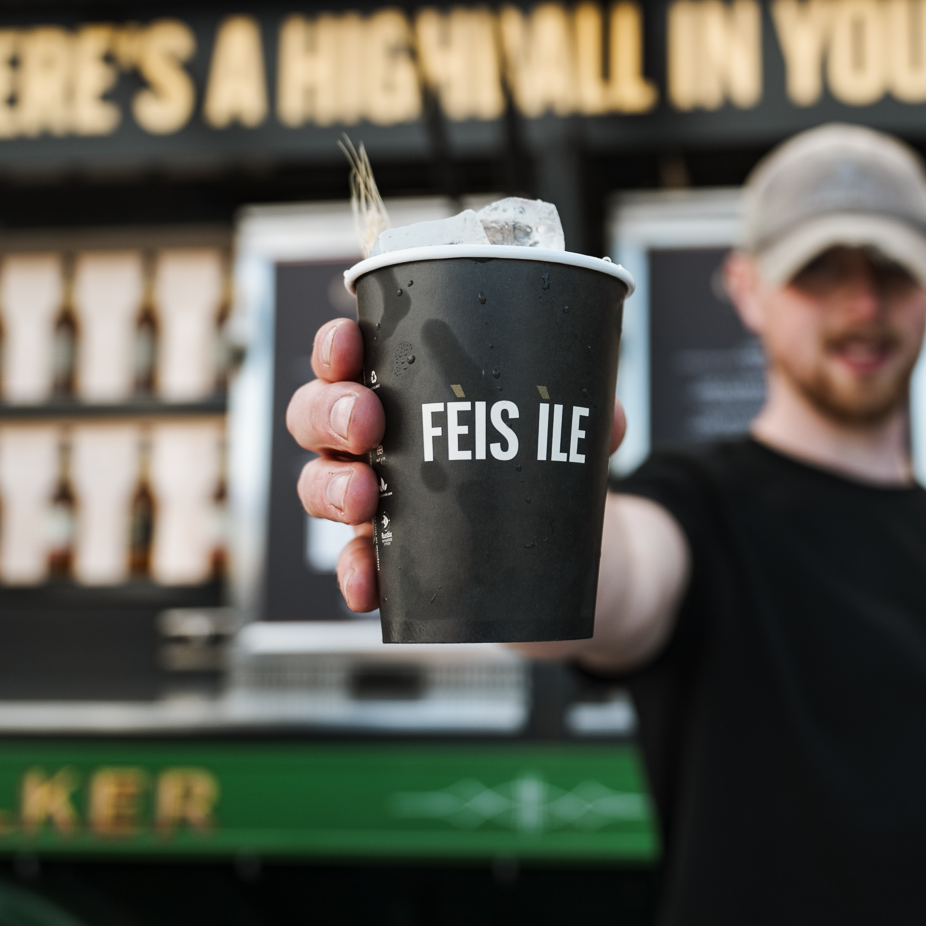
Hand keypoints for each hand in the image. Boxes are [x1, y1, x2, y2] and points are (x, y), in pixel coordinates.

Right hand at [289, 317, 627, 612]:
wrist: (568, 558)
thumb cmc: (543, 468)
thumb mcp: (569, 433)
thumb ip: (590, 415)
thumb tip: (609, 415)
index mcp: (408, 391)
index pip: (352, 357)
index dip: (335, 348)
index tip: (350, 342)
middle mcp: (379, 443)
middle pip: (316, 416)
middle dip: (329, 412)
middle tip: (368, 422)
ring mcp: (378, 503)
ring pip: (320, 486)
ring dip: (331, 489)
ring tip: (366, 498)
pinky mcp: (392, 561)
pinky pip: (357, 567)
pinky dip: (355, 574)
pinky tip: (365, 583)